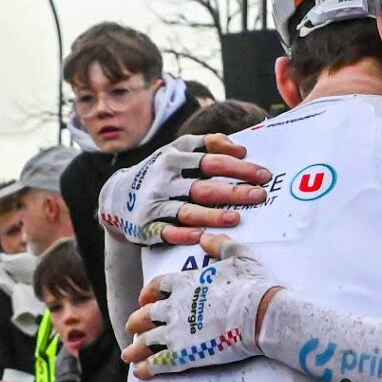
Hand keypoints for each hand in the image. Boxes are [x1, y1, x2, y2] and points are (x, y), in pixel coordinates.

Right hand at [100, 135, 273, 247]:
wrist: (116, 196)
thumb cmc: (161, 172)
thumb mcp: (177, 150)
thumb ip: (207, 143)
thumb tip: (239, 148)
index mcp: (175, 158)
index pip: (211, 162)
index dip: (238, 168)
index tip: (264, 174)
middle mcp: (165, 180)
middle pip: (204, 187)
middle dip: (233, 192)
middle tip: (260, 195)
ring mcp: (156, 203)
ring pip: (188, 210)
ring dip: (212, 215)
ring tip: (236, 218)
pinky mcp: (148, 225)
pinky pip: (167, 231)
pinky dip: (183, 234)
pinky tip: (201, 237)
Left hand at [121, 233, 275, 379]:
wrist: (259, 313)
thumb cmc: (252, 284)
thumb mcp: (238, 255)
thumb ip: (220, 245)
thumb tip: (206, 237)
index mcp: (184, 283)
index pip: (157, 287)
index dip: (149, 294)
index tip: (144, 299)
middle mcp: (173, 306)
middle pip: (145, 315)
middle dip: (137, 322)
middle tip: (133, 327)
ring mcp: (174, 332)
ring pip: (145, 341)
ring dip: (135, 349)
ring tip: (128, 356)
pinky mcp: (181, 355)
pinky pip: (156, 363)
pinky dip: (145, 368)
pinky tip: (139, 373)